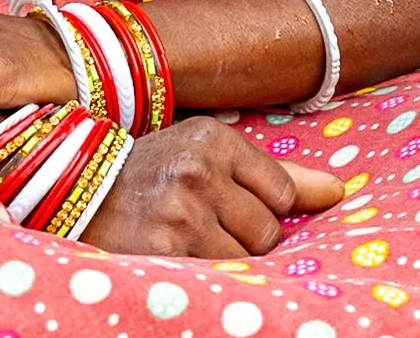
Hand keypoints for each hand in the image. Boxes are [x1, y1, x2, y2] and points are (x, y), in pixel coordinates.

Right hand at [82, 119, 343, 256]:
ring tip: (191, 240)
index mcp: (213, 140)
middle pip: (268, 231)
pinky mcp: (162, 253)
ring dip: (226, 260)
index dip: (263, 208)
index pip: (282, 192)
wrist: (77, 193)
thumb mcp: (210, 156)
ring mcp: (180, 214)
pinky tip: (181, 258)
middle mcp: (198, 172)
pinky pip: (216, 278)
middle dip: (246, 237)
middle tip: (207, 225)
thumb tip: (341, 192)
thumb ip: (280, 175)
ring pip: (245, 259)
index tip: (231, 204)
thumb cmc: (157, 174)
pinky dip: (205, 277)